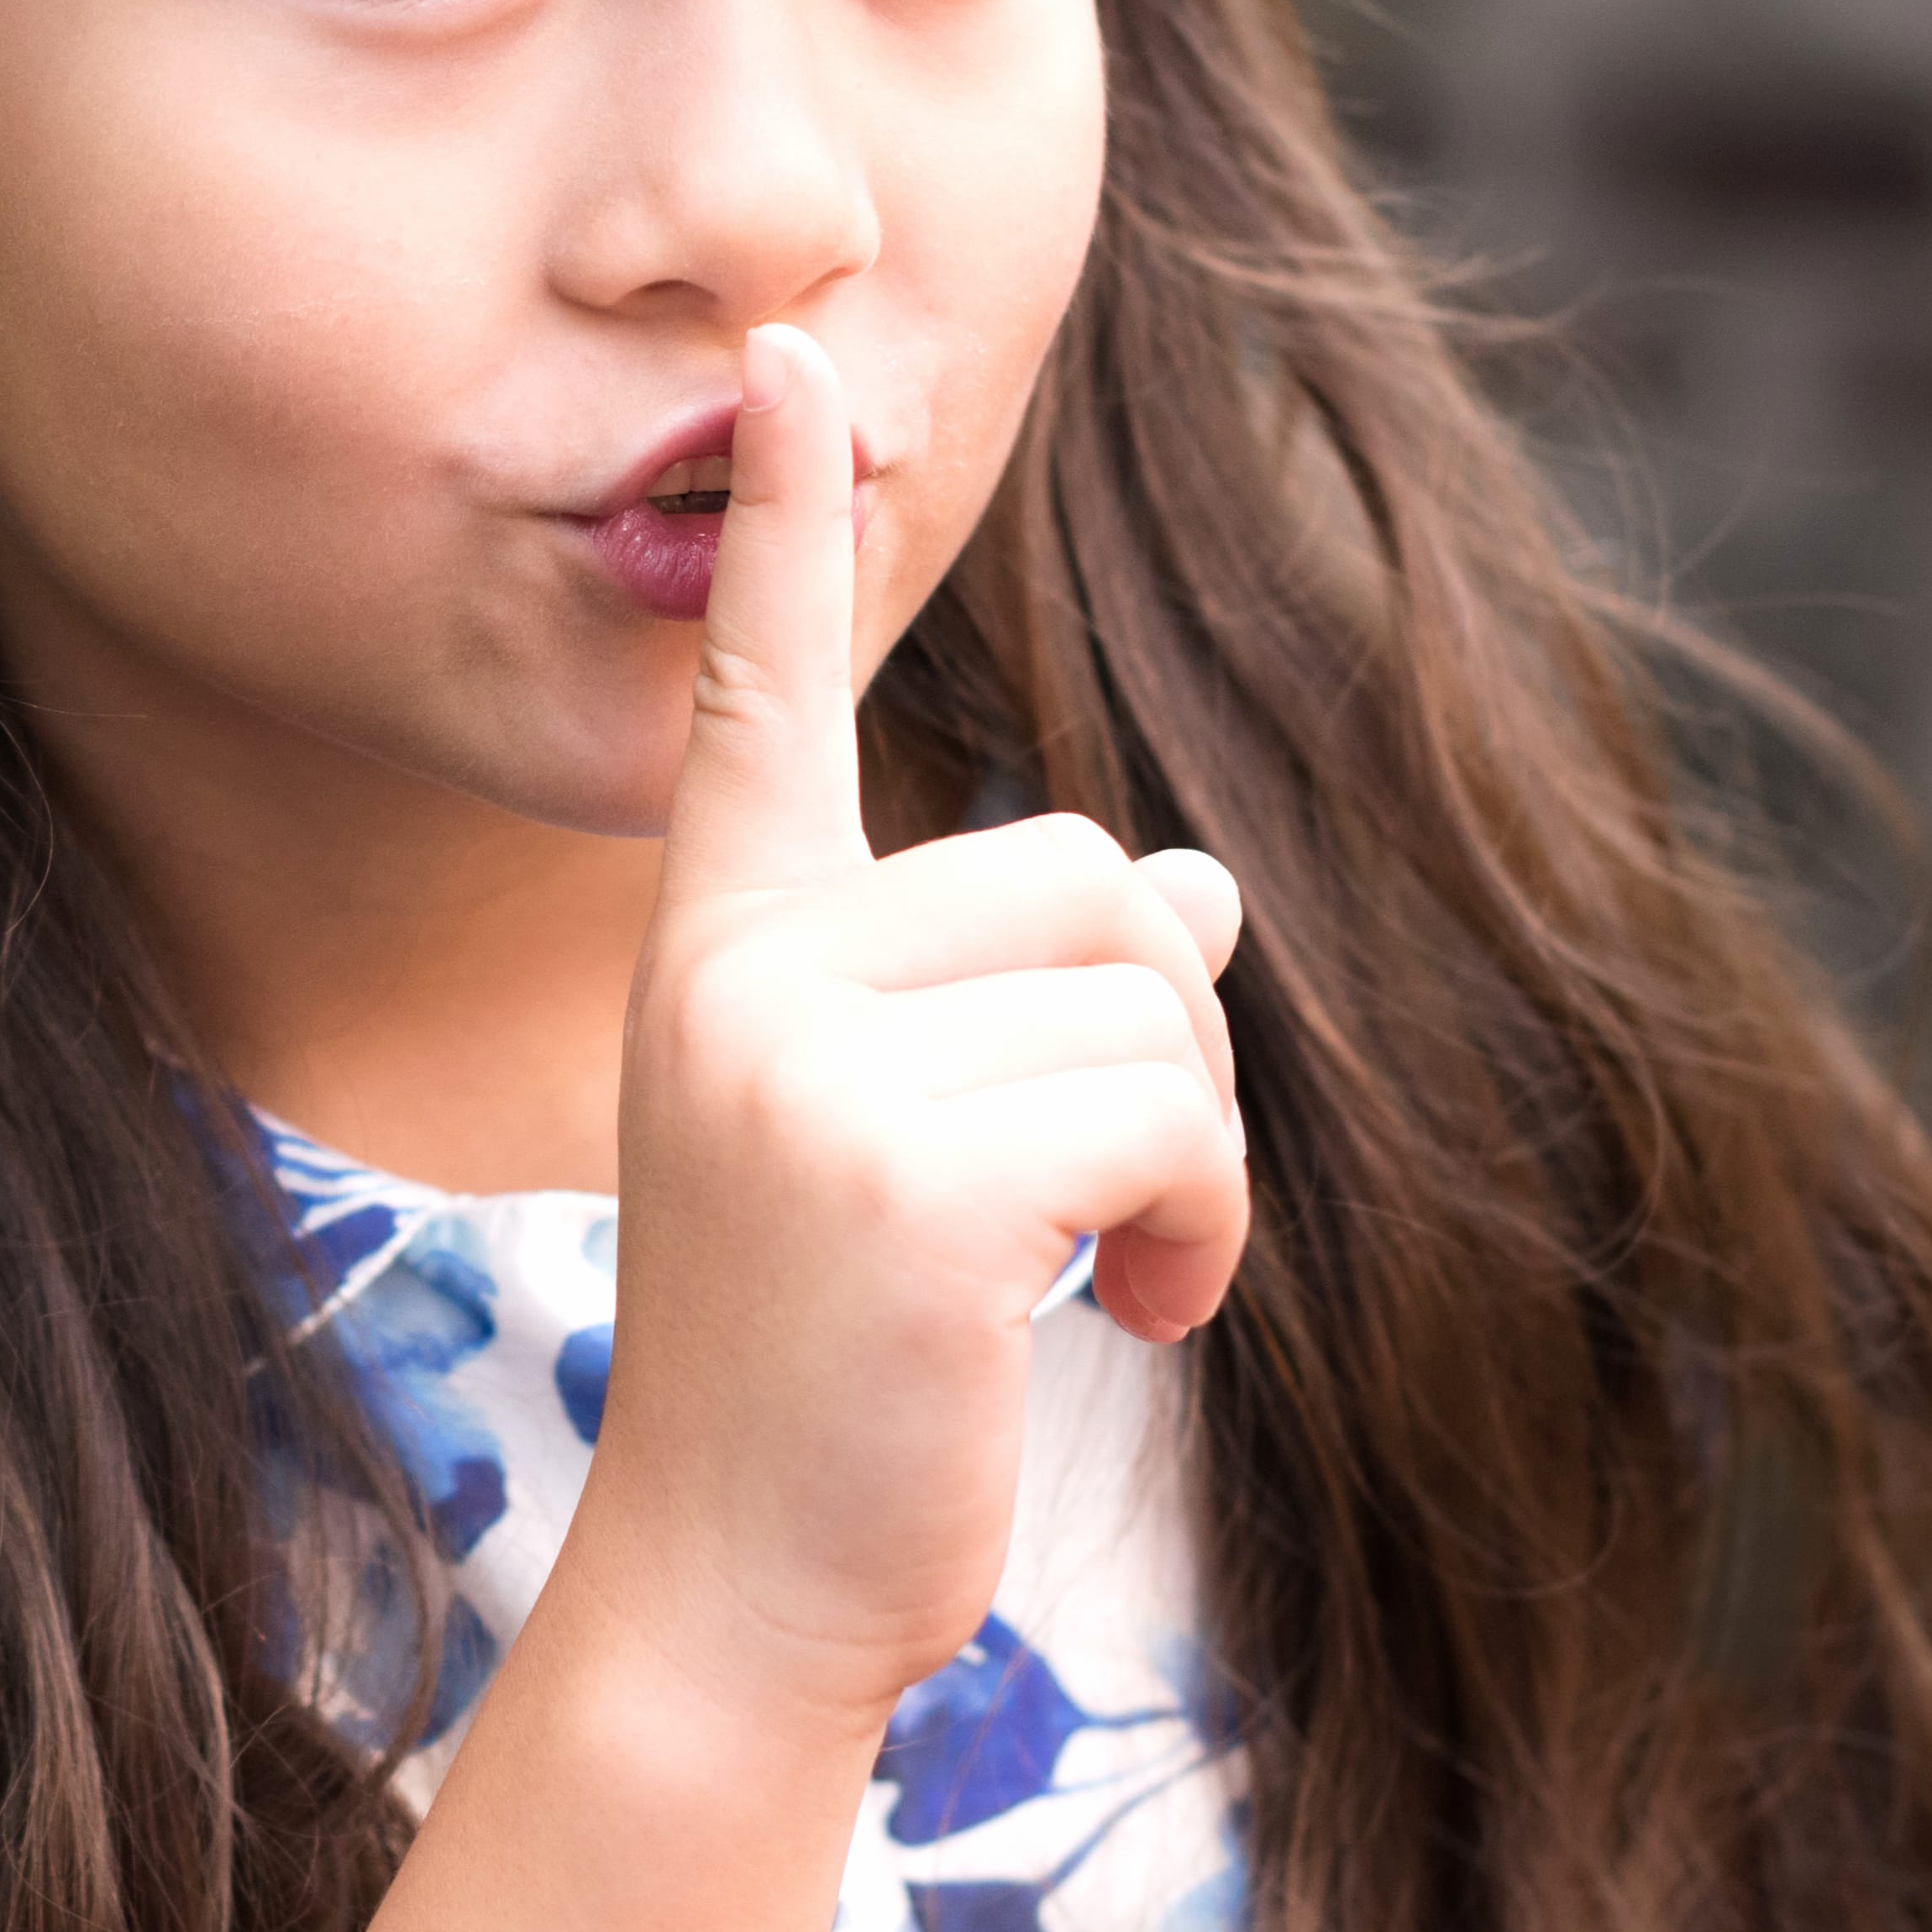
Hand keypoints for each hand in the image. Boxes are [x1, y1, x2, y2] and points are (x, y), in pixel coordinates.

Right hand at [568, 322, 1256, 1741]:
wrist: (742, 1583)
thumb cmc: (837, 1367)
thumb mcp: (921, 1143)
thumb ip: (1030, 998)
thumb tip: (1204, 894)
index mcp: (726, 941)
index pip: (763, 693)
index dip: (782, 518)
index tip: (803, 349)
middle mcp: (743, 967)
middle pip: (1088, 874)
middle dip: (1155, 1043)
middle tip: (1091, 1212)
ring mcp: (805, 1060)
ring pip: (1152, 994)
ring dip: (1192, 1155)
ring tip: (1101, 1277)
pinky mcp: (901, 1169)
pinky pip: (1165, 1109)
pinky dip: (1198, 1222)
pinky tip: (1125, 1318)